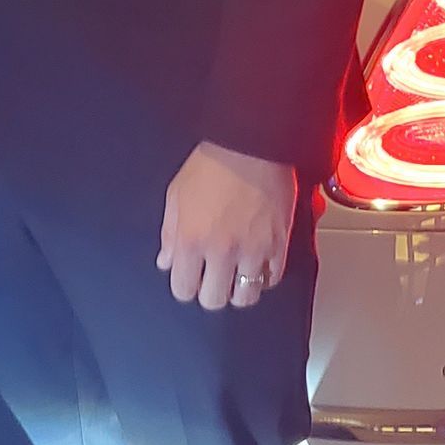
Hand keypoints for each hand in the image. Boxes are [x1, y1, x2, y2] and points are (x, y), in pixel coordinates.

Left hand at [158, 143, 296, 311]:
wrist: (252, 145)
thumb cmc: (213, 163)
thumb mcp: (177, 194)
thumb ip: (169, 233)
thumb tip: (166, 261)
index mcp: (190, 239)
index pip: (183, 289)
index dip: (186, 287)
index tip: (190, 280)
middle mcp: (220, 250)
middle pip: (213, 300)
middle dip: (211, 292)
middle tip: (214, 278)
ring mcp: (251, 250)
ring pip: (245, 297)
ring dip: (239, 289)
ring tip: (238, 275)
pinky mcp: (278, 245)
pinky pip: (272, 279)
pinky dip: (265, 277)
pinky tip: (258, 264)